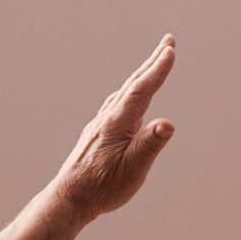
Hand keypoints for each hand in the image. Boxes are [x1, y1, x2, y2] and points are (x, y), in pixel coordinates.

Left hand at [47, 37, 177, 217]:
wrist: (70, 198)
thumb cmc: (103, 187)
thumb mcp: (132, 169)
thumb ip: (150, 144)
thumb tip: (168, 124)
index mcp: (117, 123)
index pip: (142, 90)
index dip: (157, 70)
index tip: (170, 51)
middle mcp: (107, 118)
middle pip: (133, 84)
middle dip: (152, 62)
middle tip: (168, 42)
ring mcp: (101, 124)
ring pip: (125, 92)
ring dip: (142, 75)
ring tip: (155, 63)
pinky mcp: (99, 133)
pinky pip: (119, 103)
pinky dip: (132, 91)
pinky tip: (132, 97)